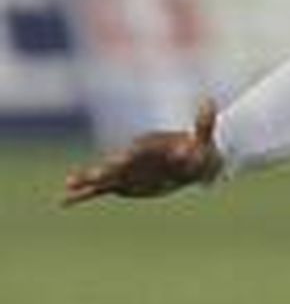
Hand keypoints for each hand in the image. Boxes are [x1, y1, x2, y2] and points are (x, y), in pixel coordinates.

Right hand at [61, 99, 223, 204]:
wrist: (192, 159)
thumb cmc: (200, 148)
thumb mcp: (204, 137)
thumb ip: (204, 123)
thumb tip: (210, 103)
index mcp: (150, 145)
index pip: (140, 149)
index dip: (133, 154)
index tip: (124, 157)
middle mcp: (134, 157)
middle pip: (118, 163)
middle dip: (107, 169)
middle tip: (94, 175)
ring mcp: (126, 171)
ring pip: (104, 176)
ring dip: (88, 180)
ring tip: (68, 185)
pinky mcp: (123, 183)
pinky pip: (100, 189)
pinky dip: (83, 195)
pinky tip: (64, 200)